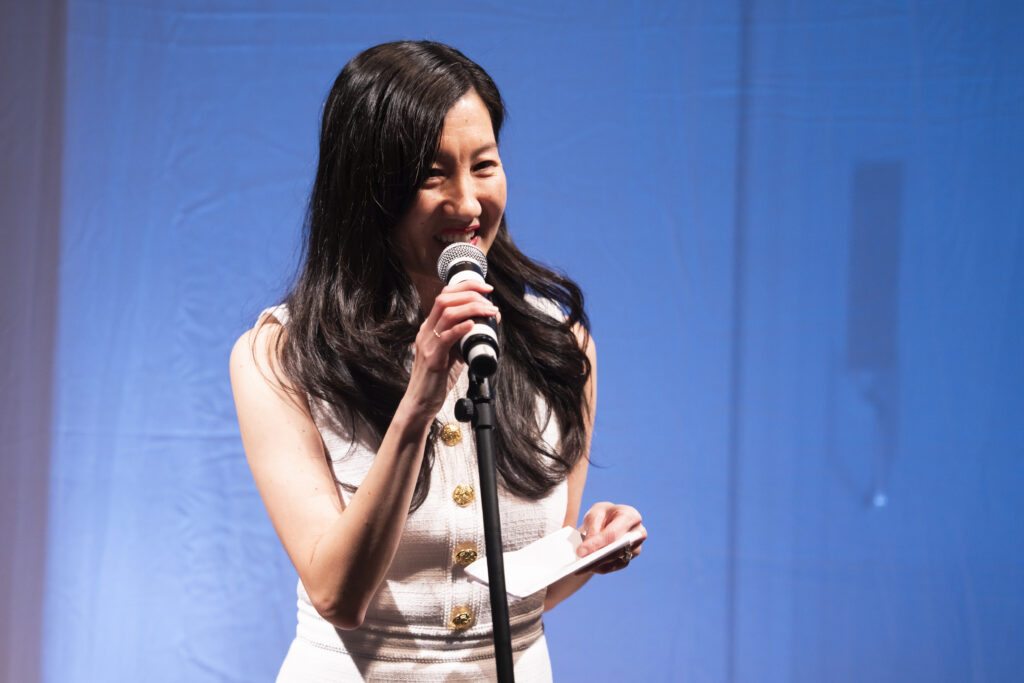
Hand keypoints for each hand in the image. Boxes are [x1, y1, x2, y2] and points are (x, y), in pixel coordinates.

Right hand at [404, 280, 498, 417]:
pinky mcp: (432, 359)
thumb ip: (464, 337)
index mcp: (430, 327)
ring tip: (489, 312)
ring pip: (447, 314)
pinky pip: (446, 338)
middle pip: (445, 299)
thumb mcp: (453, 353)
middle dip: (471, 294)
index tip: (486, 289)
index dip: (466, 287)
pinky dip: (461, 328)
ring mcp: (427, 344)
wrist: (421, 402)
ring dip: (472, 308)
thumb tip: (488, 322)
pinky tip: (473, 325)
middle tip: (490, 301)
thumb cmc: (438, 379)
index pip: (445, 295)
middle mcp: (426, 331)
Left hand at [575, 502, 645, 574]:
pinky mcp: (628, 559)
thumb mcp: (595, 514)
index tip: (580, 551)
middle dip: (597, 557)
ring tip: (579, 569)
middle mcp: (638, 534)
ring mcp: (635, 548)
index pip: (613, 534)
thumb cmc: (603, 514)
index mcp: (631, 516)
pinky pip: (613, 567)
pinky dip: (599, 568)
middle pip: (616, 550)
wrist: (609, 520)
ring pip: (615, 561)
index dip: (597, 544)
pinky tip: (586, 568)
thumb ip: (593, 529)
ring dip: (597, 565)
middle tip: (579, 565)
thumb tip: (588, 549)